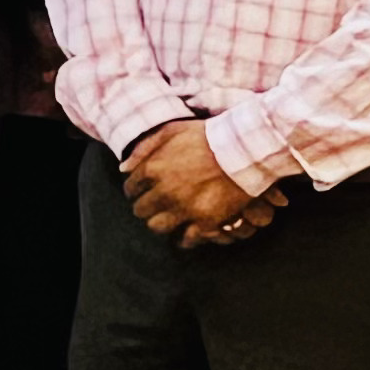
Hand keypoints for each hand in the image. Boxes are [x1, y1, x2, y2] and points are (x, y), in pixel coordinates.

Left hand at [123, 120, 283, 247]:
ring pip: (157, 227)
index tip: (142, 191)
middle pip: (141, 210)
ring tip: (168, 219)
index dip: (135, 190)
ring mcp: (184, 208)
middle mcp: (164, 192)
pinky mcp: (206, 221)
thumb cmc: (208, 136)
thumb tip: (123, 169)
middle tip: (154, 205)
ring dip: (159, 223)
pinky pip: (187, 239)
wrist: (245, 150)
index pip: (130, 189)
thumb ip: (144, 148)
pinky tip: (186, 235)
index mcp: (153, 169)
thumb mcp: (171, 130)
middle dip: (145, 207)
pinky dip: (185, 239)